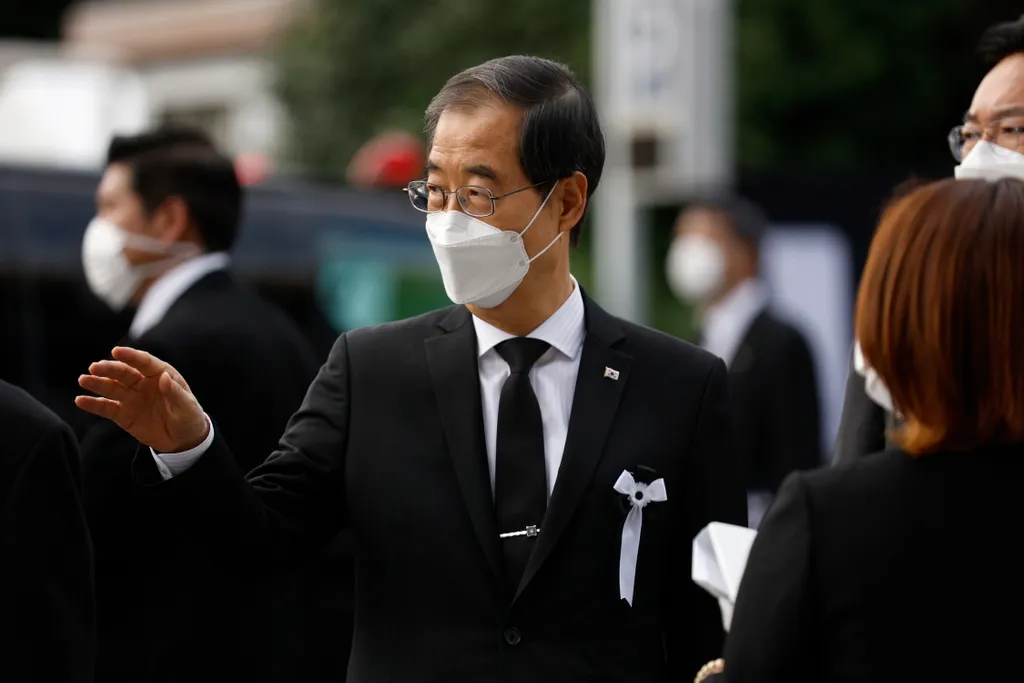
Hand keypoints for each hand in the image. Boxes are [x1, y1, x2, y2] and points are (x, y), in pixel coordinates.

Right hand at [76, 347, 209, 452]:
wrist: (183, 440)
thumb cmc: (189, 417)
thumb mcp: (187, 407)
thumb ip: (175, 393)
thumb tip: (163, 378)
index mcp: (161, 375)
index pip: (144, 362)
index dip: (131, 356)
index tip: (116, 351)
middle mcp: (143, 383)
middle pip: (124, 373)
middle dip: (109, 369)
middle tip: (94, 367)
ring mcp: (132, 398)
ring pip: (112, 387)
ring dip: (97, 383)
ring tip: (83, 380)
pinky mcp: (123, 414)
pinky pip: (106, 407)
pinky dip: (93, 404)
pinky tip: (80, 401)